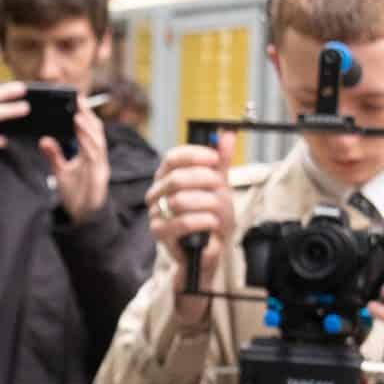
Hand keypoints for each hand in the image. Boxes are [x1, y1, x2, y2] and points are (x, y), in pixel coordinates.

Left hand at [42, 100, 109, 222]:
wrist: (84, 217)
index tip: (75, 98)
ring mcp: (100, 165)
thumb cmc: (76, 193)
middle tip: (77, 99)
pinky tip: (82, 137)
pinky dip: (89, 145)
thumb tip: (43, 140)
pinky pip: (96, 157)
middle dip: (87, 114)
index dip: (84, 113)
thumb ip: (54, 155)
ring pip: (98, 141)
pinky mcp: (100, 176)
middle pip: (95, 130)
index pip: (87, 128)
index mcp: (89, 153)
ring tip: (78, 114)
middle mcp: (97, 156)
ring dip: (88, 128)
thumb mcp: (60, 172)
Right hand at [145, 139, 236, 325]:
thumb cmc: (210, 216)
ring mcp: (156, 213)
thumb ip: (221, 162)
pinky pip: (181, 223)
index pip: (173, 158)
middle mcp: (157, 192)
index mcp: (168, 177)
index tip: (214, 158)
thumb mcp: (219, 186)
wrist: (208, 248)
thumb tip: (227, 135)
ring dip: (206, 203)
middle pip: (176, 178)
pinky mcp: (160, 232)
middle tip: (219, 185)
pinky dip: (202, 221)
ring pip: (180, 201)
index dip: (194, 155)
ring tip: (218, 210)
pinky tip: (212, 222)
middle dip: (203, 180)